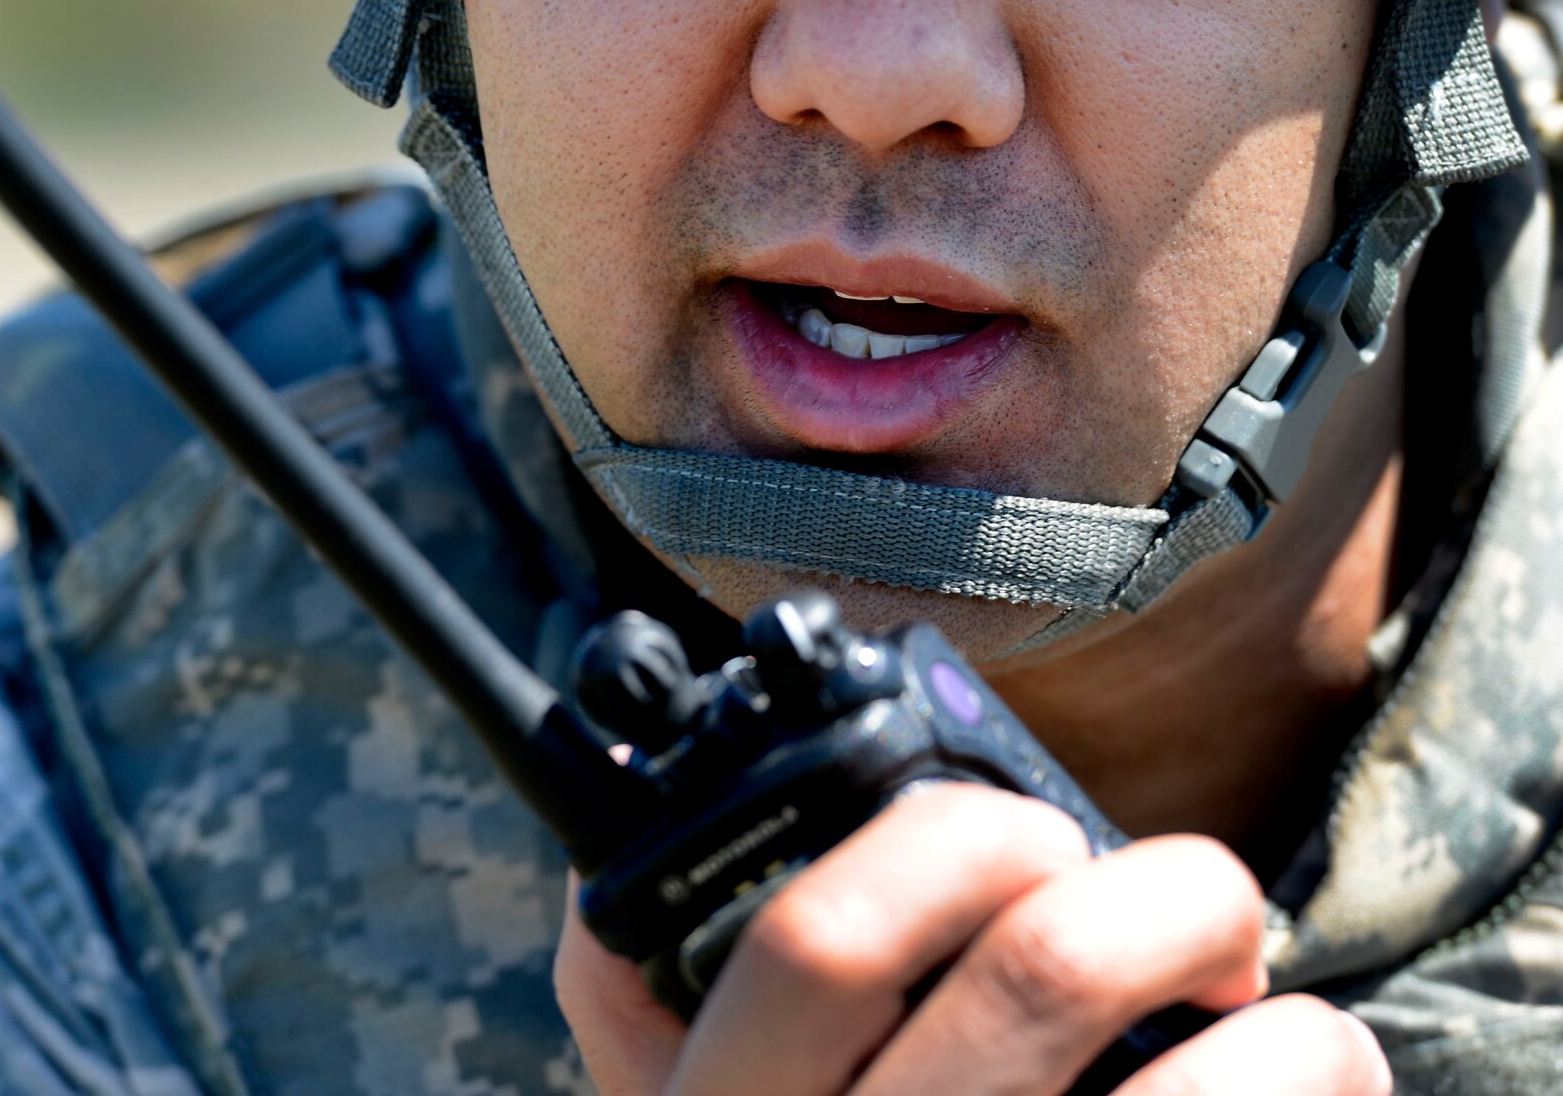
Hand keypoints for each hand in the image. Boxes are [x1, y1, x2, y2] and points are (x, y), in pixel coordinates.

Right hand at [555, 783, 1390, 1095]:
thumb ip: (640, 1014)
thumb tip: (608, 862)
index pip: (818, 941)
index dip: (945, 840)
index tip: (1028, 830)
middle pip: (1044, 974)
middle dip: (1166, 888)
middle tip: (1191, 906)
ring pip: (1204, 1089)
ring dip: (1292, 1025)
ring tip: (1287, 1025)